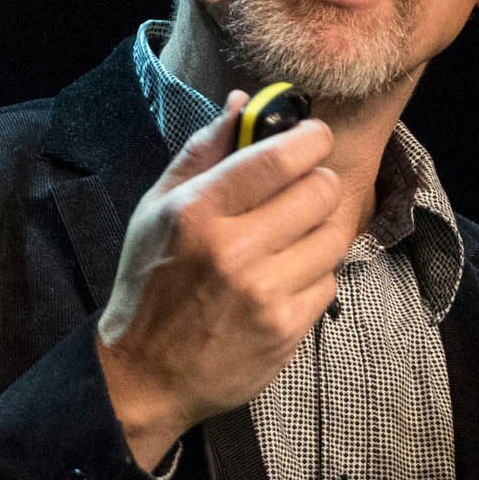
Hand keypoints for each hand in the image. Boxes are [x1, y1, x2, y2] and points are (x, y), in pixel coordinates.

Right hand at [95, 93, 347, 468]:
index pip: (281, 157)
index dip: (310, 139)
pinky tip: (283, 281)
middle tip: (301, 192)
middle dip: (317, 184)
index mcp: (198, 211)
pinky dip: (313, 277)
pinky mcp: (287, 329)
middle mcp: (234, 250)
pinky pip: (329, 282)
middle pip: (322, 191)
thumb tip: (244, 103)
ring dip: (319, 232)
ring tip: (290, 239)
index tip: (313, 138)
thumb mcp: (157, 209)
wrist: (143, 376)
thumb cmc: (149, 283)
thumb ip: (203, 152)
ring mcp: (265, 293)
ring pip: (335, 236)